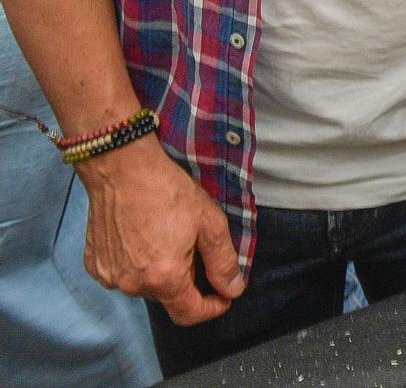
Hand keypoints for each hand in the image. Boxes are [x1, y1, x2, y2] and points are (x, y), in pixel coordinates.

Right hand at [76, 136, 243, 325]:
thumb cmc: (166, 191)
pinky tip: (142, 236)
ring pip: (145, 285)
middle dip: (187, 278)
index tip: (223, 296)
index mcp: (163, 278)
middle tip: (192, 243)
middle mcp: (132, 284)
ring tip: (166, 235)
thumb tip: (233, 289)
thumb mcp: (209, 223)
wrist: (121, 169)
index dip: (211, 308)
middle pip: (168, 296)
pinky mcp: (95, 265)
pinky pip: (124, 273)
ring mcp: (110, 276)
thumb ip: (223, 261)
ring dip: (160, 270)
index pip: (189, 314)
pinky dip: (137, 263)